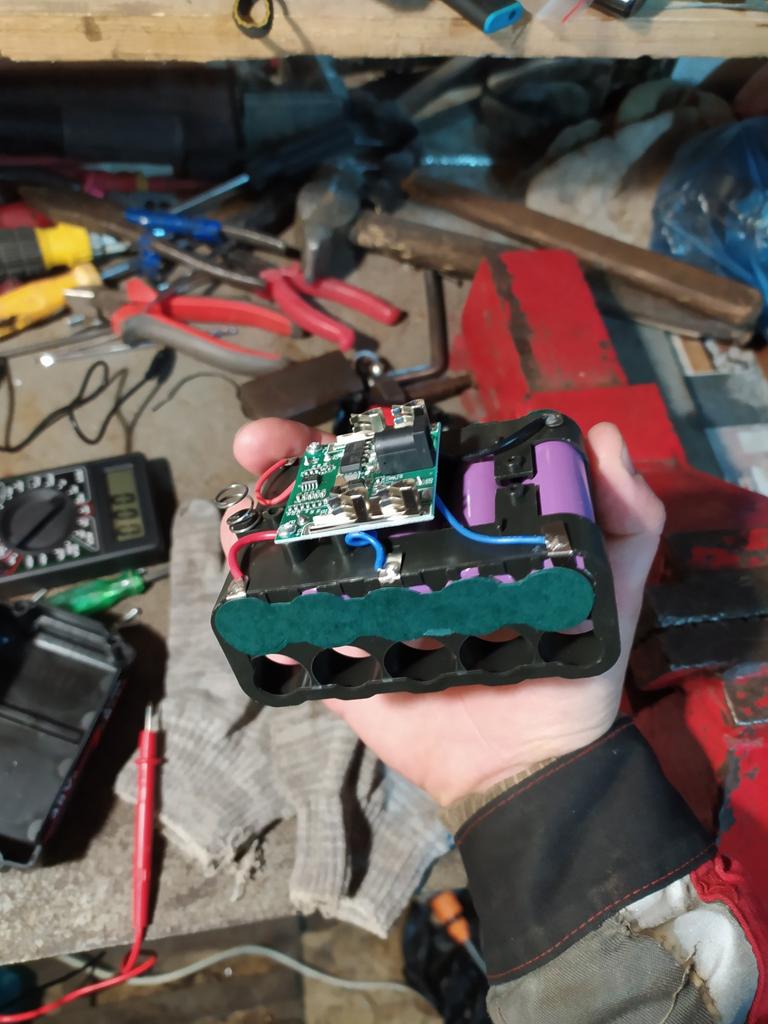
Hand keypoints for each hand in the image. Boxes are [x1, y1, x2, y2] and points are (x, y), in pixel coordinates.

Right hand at [223, 418, 664, 804]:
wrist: (530, 768)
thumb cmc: (572, 674)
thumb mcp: (614, 586)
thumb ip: (625, 517)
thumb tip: (602, 434)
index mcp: (458, 536)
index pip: (406, 471)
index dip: (369, 438)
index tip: (342, 418)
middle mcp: (404, 562)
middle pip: (340, 499)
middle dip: (293, 462)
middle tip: (259, 442)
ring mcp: (366, 610)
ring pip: (304, 551)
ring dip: (263, 517)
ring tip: (240, 497)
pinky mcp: (340, 660)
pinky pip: (291, 626)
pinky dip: (255, 597)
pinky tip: (238, 565)